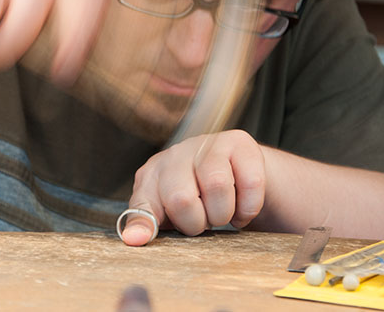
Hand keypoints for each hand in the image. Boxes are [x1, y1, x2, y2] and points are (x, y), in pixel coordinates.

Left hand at [121, 129, 265, 245]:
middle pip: (181, 199)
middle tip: (204, 220)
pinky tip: (241, 203)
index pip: (143, 203)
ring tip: (223, 211)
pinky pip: (250, 182)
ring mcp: (206, 144)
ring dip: (224, 213)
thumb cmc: (197, 197)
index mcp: (151, 177)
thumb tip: (133, 239)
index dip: (143, 224)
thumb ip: (150, 224)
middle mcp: (175, 155)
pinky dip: (249, 206)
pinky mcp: (238, 142)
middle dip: (197, 223)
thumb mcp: (169, 213)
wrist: (236, 171)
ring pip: (217, 186)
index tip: (137, 240)